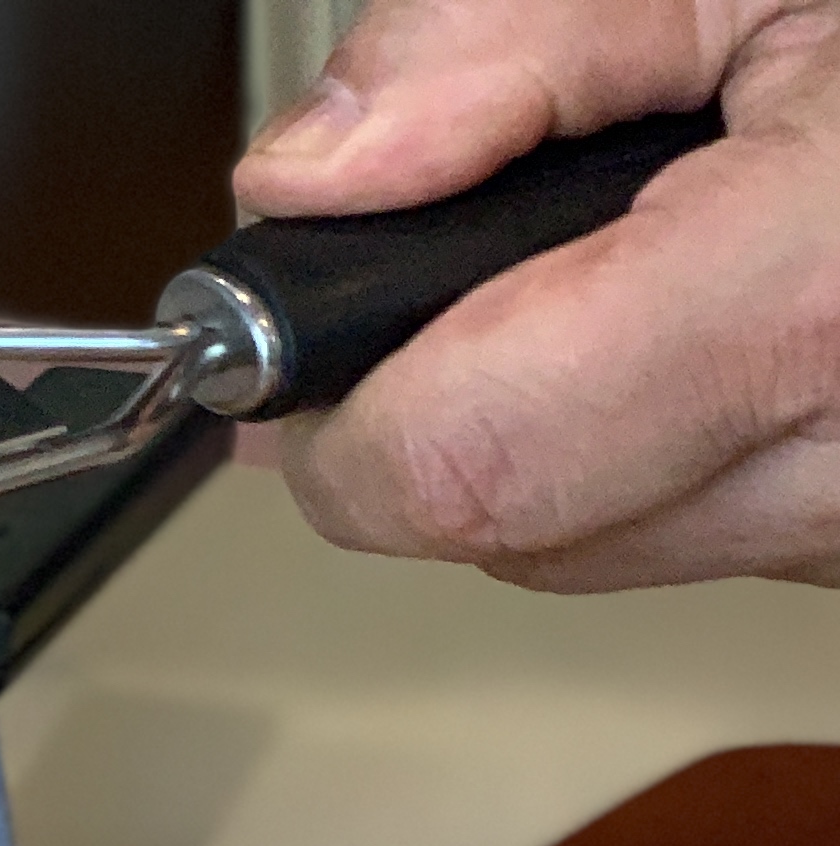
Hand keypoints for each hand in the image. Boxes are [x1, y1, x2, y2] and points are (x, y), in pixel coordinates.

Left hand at [234, 0, 839, 590]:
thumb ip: (508, 34)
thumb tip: (318, 174)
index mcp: (823, 299)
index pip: (458, 469)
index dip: (337, 405)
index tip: (310, 312)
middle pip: (503, 526)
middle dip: (439, 396)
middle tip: (495, 233)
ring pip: (591, 541)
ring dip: (557, 412)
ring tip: (652, 239)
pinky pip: (704, 526)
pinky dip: (667, 427)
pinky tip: (738, 299)